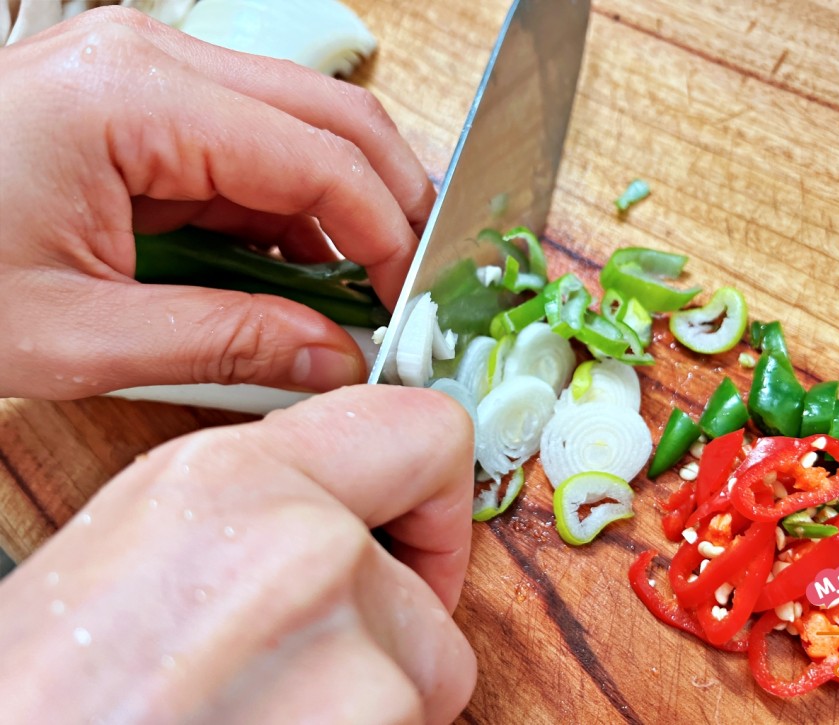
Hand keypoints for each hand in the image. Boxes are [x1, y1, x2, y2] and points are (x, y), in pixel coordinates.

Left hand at [0, 6, 434, 399]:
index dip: (388, 234)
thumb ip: (226, 343)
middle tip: (412, 287)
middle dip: (392, 204)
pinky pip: (256, 150)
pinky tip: (300, 273)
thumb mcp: (78, 336)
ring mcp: (150, 75)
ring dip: (347, 210)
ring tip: (360, 293)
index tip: (410, 303)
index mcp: (136, 100)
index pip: (321, 156)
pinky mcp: (145, 106)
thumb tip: (334, 360)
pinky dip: (295, 213)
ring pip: (307, 128)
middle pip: (335, 117)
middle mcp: (154, 62)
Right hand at [0, 385, 476, 722]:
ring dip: (366, 704)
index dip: (435, 495)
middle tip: (307, 669)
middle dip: (385, 638)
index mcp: (233, 480)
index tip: (418, 539)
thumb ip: (260, 502)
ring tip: (263, 716)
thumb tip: (346, 507)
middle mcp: (304, 549)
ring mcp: (349, 657)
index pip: (423, 430)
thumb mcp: (137, 545)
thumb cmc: (45, 697)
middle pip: (429, 591)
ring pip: (423, 676)